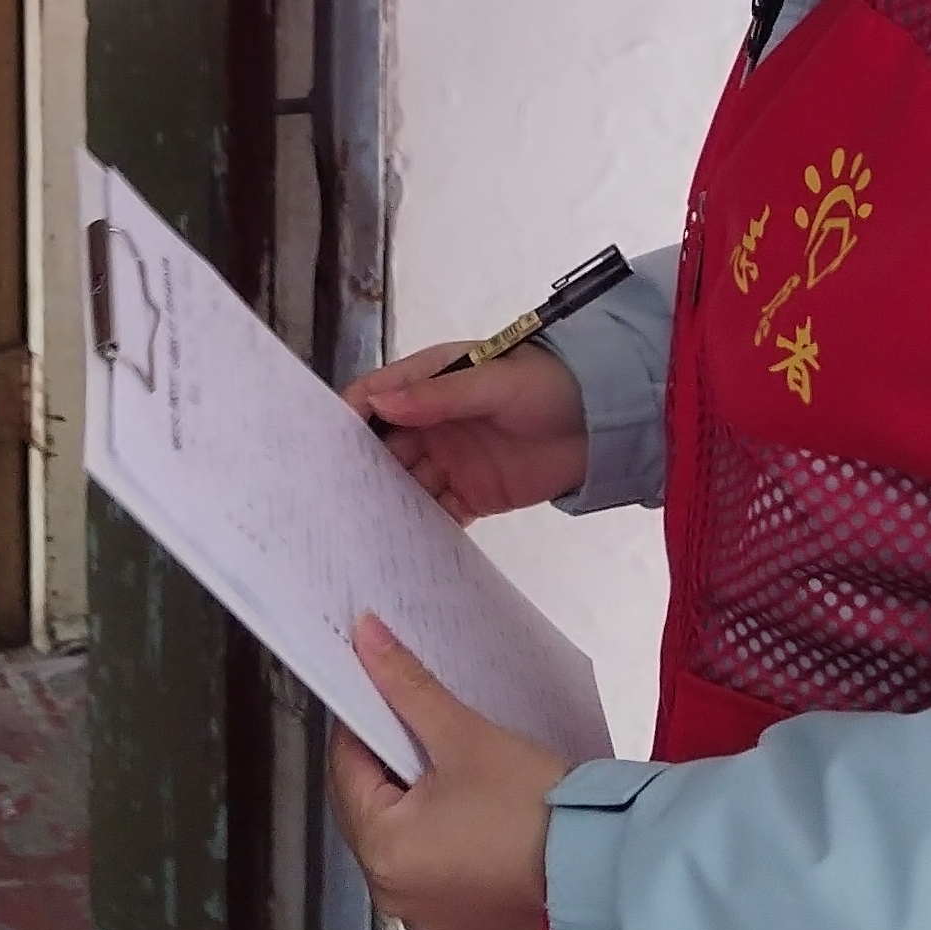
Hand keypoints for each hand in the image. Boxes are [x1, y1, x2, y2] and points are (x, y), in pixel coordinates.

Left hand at [326, 615, 564, 929]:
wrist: (603, 869)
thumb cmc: (535, 811)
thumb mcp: (464, 737)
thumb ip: (407, 686)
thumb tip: (367, 640)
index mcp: (381, 852)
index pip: (346, 768)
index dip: (363, 724)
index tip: (383, 699)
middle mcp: (394, 895)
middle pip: (371, 809)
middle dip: (393, 768)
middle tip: (428, 735)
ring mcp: (428, 918)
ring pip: (403, 843)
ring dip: (419, 808)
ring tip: (458, 775)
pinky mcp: (462, 928)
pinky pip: (435, 874)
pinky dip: (445, 845)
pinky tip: (476, 817)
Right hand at [345, 338, 590, 520]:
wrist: (606, 421)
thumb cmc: (549, 384)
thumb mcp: (496, 382)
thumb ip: (440, 395)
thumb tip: (380, 403)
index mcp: (430, 382)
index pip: (376, 398)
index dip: (349, 419)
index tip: (324, 448)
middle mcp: (432, 423)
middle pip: (383, 449)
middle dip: (361, 472)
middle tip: (332, 502)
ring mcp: (451, 460)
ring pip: (406, 485)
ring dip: (387, 505)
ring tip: (360, 533)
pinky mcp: (474, 494)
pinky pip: (439, 513)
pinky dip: (422, 528)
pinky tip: (405, 547)